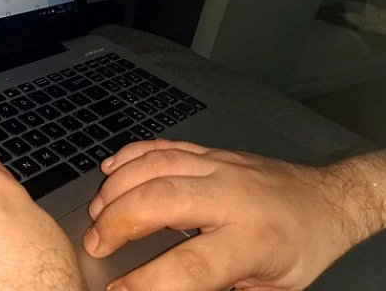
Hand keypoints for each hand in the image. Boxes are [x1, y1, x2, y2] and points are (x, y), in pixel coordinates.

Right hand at [83, 139, 380, 290]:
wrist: (328, 200)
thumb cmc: (300, 250)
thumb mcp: (270, 287)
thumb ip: (220, 286)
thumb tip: (169, 287)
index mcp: (253, 242)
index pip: (189, 266)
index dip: (145, 282)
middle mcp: (233, 197)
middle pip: (161, 201)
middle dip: (116, 222)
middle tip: (94, 244)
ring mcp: (219, 167)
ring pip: (155, 166)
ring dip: (116, 188)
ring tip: (95, 214)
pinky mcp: (211, 152)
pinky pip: (163, 146)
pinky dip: (130, 156)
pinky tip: (109, 171)